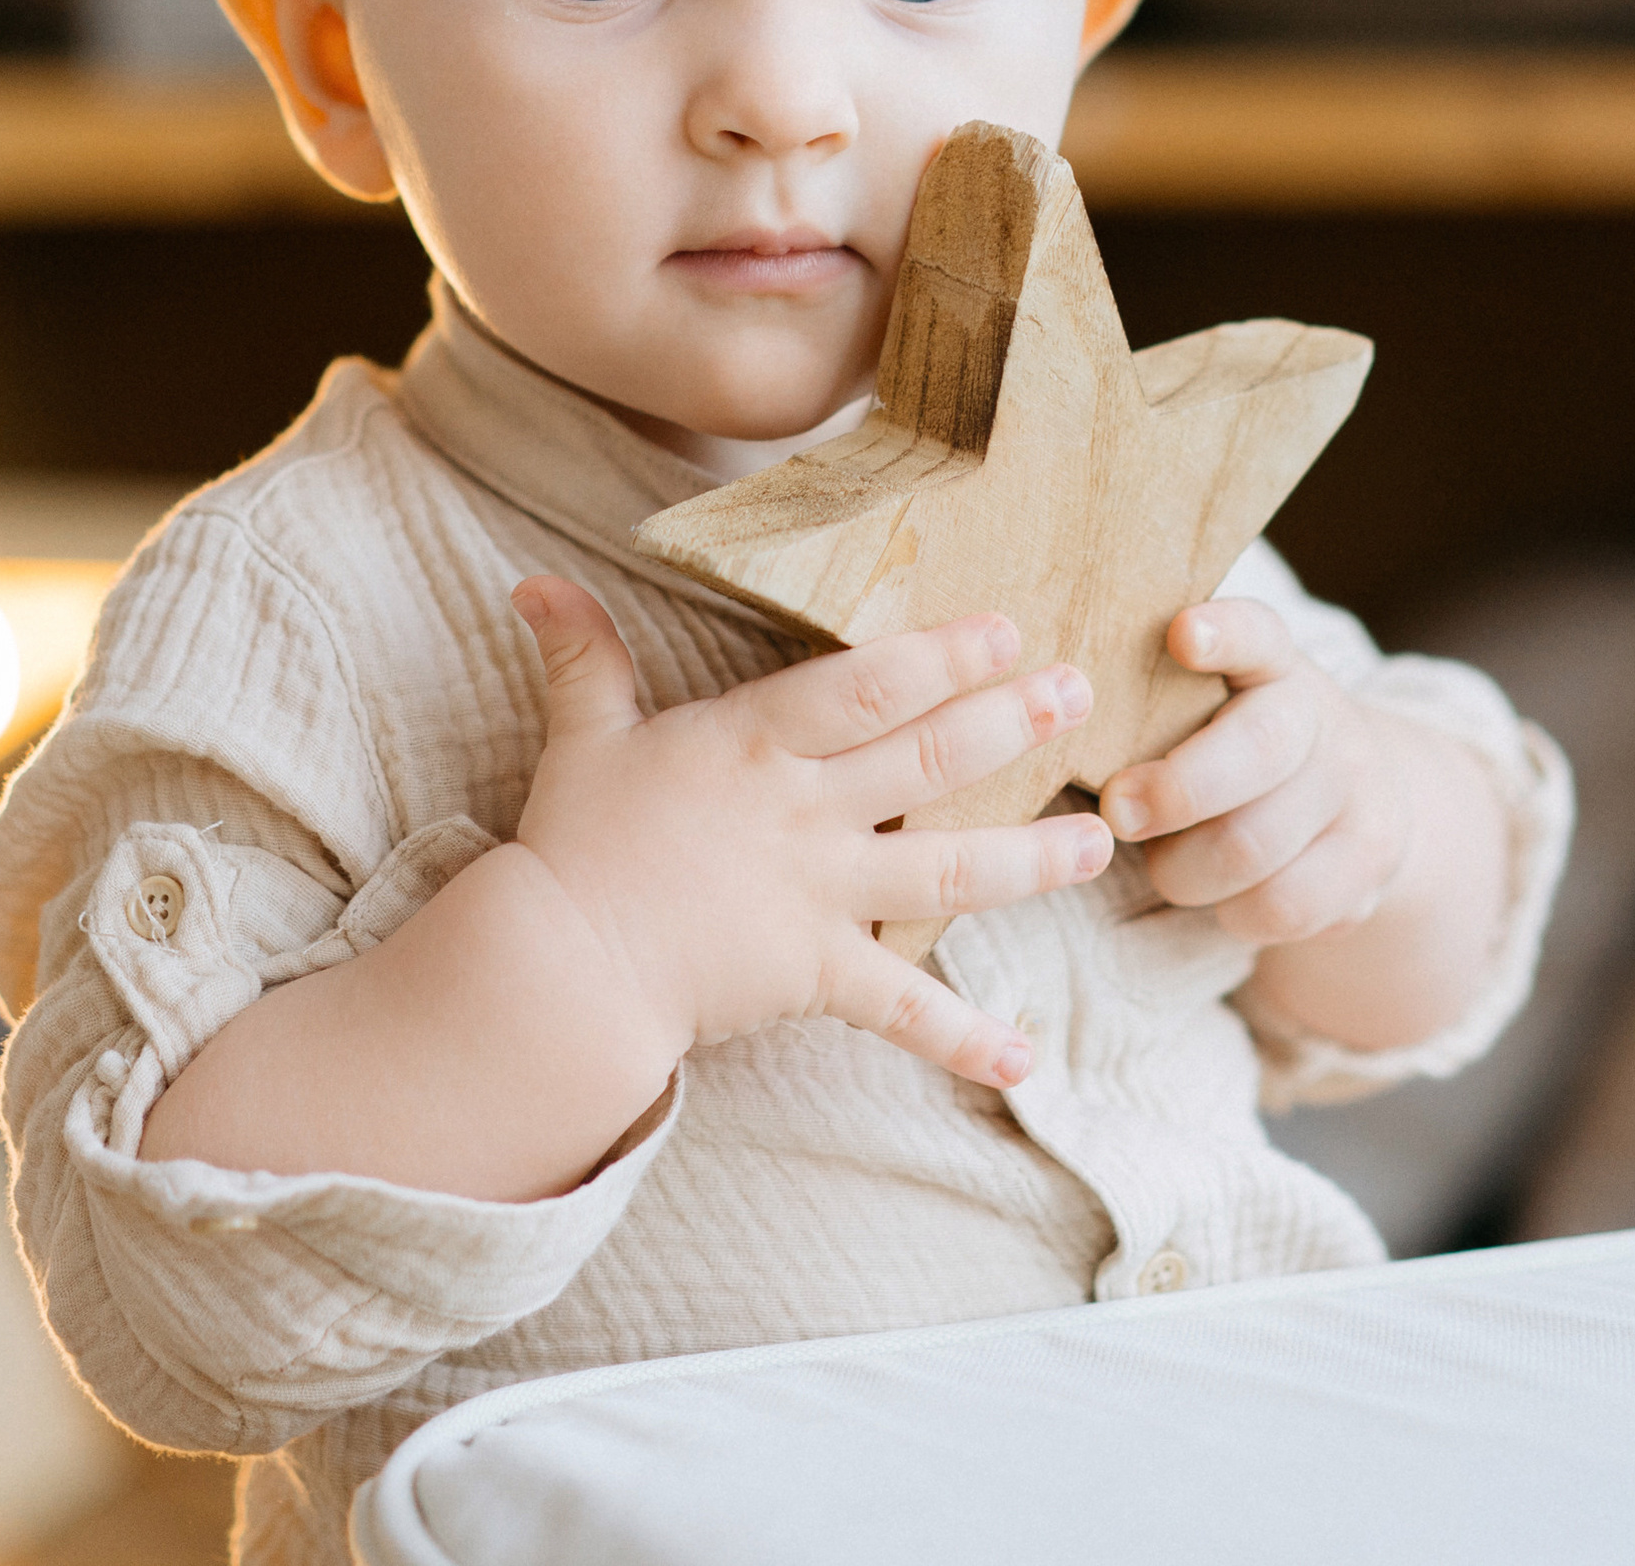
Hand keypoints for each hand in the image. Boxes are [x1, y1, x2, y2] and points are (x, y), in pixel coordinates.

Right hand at [511, 577, 1111, 1089]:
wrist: (556, 969)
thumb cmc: (574, 843)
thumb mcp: (584, 735)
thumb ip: (583, 655)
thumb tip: (535, 580)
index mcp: (757, 742)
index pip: (869, 685)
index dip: (943, 655)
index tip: (1008, 630)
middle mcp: (804, 813)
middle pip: (929, 760)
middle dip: (1014, 724)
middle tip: (1083, 693)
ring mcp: (818, 897)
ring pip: (946, 872)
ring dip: (1029, 859)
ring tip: (1099, 841)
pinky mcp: (816, 976)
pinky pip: (901, 1010)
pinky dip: (963, 1037)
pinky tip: (1026, 1055)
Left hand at [1098, 598, 1415, 944]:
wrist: (1358, 800)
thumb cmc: (1231, 747)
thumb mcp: (1207, 708)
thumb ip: (1151, 701)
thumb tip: (1045, 722)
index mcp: (1270, 663)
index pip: (1256, 632)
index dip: (1224, 633)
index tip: (1181, 635)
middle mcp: (1321, 715)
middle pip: (1259, 750)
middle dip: (1177, 790)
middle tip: (1116, 811)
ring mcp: (1354, 788)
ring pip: (1255, 843)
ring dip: (1186, 867)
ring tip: (1163, 864)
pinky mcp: (1369, 860)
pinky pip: (1282, 904)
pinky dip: (1233, 911)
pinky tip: (1222, 898)